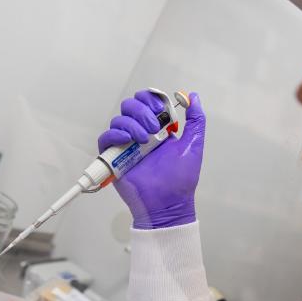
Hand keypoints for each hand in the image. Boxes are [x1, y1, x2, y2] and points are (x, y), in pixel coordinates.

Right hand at [97, 90, 205, 228]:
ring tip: (144, 140)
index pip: (146, 102)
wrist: (168, 203)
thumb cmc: (181, 179)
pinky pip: (105, 139)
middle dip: (141, 110)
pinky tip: (127, 140)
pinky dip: (114, 134)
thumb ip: (196, 120)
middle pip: (130, 106)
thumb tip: (194, 96)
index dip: (150, 99)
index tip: (160, 110)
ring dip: (132, 124)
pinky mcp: (114, 158)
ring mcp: (126, 145)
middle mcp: (140, 134)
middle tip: (153, 127)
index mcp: (158, 128)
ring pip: (118, 120)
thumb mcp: (193, 145)